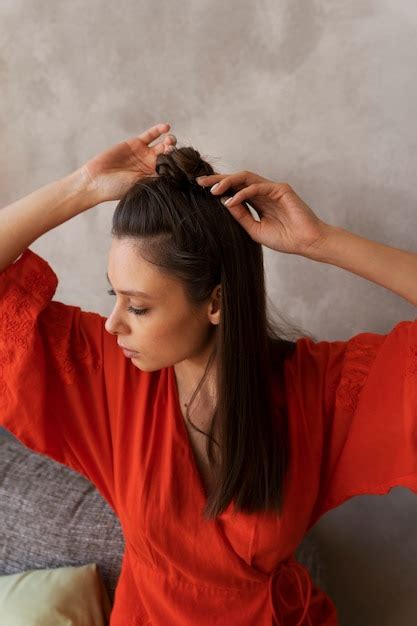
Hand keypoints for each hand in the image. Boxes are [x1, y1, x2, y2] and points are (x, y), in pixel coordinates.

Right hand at [79, 122, 176, 201]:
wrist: (97, 180)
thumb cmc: (118, 188)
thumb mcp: (140, 185)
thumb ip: (156, 177)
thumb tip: (175, 175)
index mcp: (155, 177)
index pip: (172, 169)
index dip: (178, 165)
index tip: (182, 165)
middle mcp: (152, 165)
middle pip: (169, 155)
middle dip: (174, 152)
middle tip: (174, 152)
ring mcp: (144, 153)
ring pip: (162, 144)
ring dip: (169, 140)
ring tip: (170, 140)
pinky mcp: (135, 143)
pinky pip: (150, 135)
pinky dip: (158, 130)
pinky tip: (166, 127)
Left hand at [196, 170, 331, 256]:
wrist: (306, 243)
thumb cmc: (285, 239)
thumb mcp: (255, 229)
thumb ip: (241, 216)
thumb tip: (223, 203)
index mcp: (258, 201)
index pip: (235, 189)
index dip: (219, 188)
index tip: (200, 190)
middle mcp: (264, 192)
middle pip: (237, 179)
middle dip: (218, 180)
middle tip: (200, 182)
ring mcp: (272, 189)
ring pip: (246, 178)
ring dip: (228, 182)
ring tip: (213, 190)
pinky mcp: (281, 189)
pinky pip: (257, 187)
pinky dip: (243, 193)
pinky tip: (232, 200)